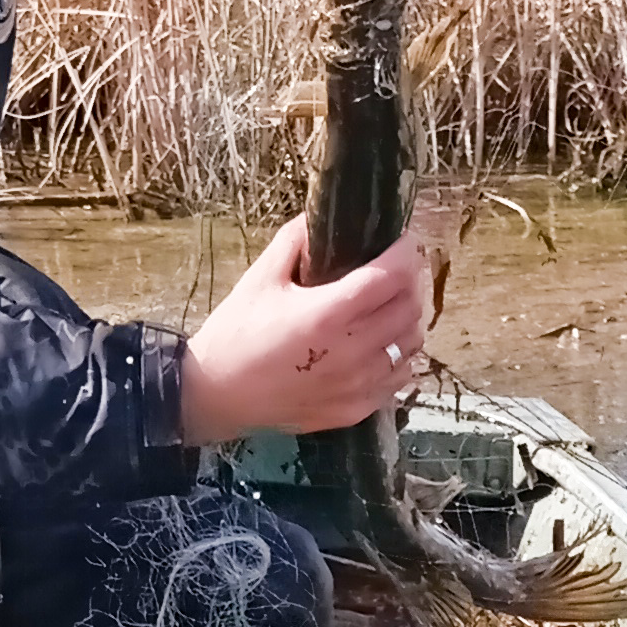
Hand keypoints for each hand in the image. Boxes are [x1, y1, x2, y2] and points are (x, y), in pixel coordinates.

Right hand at [177, 219, 432, 448]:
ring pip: (411, 344)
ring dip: (407, 319)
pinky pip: (399, 379)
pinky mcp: (355, 409)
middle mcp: (351, 352)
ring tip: (389, 306)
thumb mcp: (260, 278)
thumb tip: (321, 216)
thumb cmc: (235, 334)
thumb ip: (295, 241)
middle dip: (409, 282)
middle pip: (409, 308)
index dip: (406, 252)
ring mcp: (357, 385)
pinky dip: (399, 357)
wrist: (215, 396)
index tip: (403, 240)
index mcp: (328, 314)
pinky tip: (380, 346)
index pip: (392, 276)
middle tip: (395, 270)